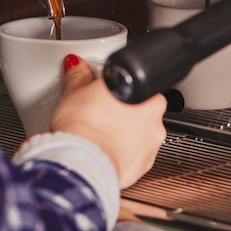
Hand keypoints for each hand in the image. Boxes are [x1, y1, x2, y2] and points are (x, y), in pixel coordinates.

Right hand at [51, 54, 167, 188]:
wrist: (83, 161)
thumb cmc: (83, 126)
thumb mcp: (75, 92)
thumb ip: (80, 75)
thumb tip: (77, 65)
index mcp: (146, 93)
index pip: (139, 86)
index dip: (121, 90)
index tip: (106, 95)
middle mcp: (155, 118)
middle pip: (142, 110)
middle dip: (124, 113)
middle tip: (101, 115)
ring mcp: (151, 143)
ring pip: (140, 135)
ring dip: (125, 135)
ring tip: (101, 135)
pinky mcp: (144, 165)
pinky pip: (135, 156)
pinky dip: (123, 154)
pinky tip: (105, 151)